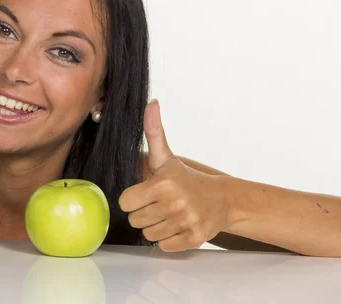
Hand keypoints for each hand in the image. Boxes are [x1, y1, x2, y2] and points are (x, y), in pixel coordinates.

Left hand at [119, 100, 231, 251]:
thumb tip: (151, 103)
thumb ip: (153, 132)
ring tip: (170, 214)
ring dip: (156, 226)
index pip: (125, 201)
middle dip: (144, 212)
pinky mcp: (192, 239)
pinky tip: (178, 225)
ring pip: (148, 234)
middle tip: (160, 203)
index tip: (146, 192)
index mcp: (163, 184)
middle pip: (135, 219)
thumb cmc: (187, 178)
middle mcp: (174, 204)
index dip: (133, 198)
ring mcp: (184, 223)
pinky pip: (163, 246)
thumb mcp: (167, 157)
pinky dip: (168, 239)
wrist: (223, 199)